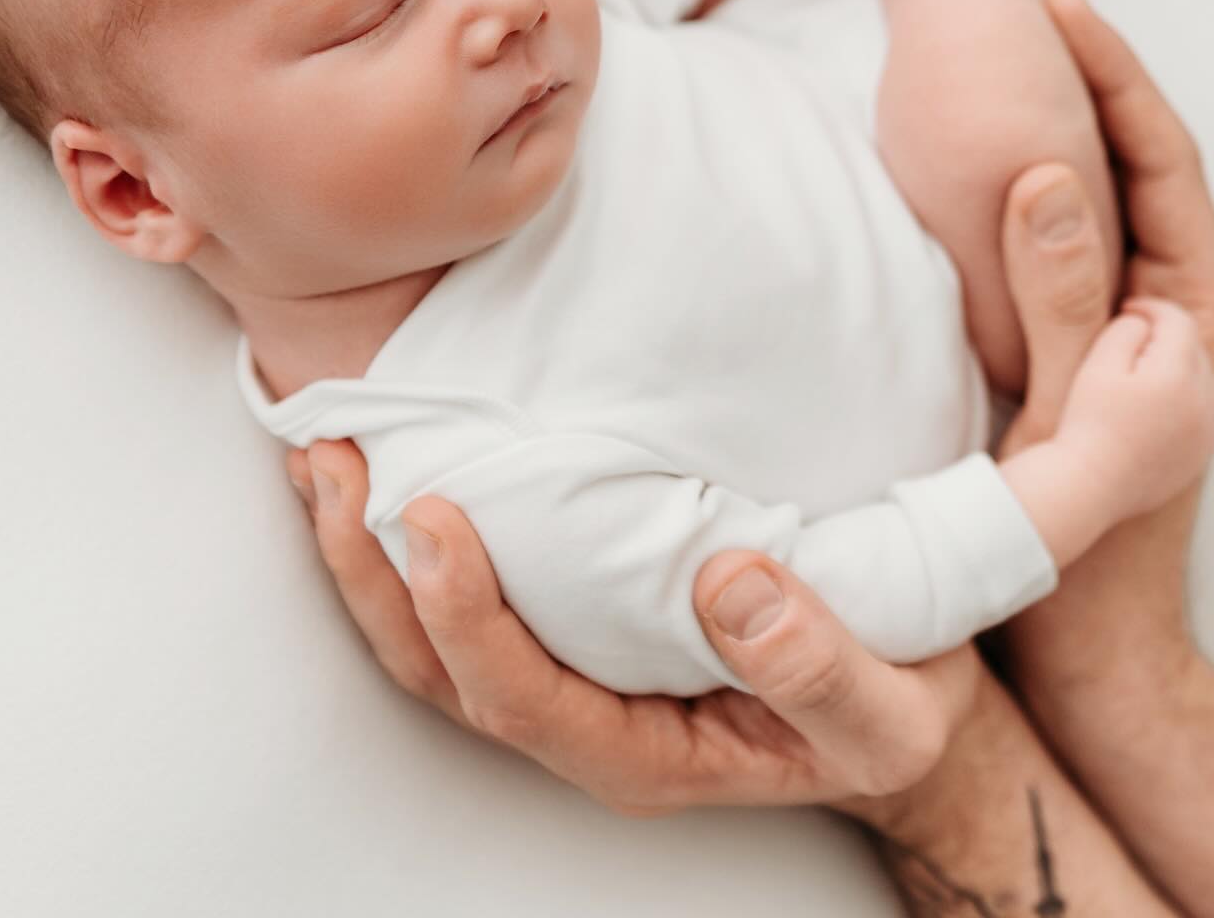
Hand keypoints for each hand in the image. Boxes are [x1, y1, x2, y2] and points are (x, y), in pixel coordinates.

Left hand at [286, 437, 972, 816]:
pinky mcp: (573, 624)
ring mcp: (571, 673)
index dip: (463, 617)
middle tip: (334, 466)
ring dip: (369, 552)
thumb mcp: (888, 712)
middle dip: (373, 573)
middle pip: (439, 669)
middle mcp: (585, 719)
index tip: (433, 520)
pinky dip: (413, 537)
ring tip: (326, 460)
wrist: (888, 707)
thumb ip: (819, 667)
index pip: (520, 700)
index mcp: (643, 754)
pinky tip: (388, 472)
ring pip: (431, 636)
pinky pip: (471, 593)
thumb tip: (731, 588)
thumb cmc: (883, 711)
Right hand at [994, 0, 1213, 690]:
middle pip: (1134, 159)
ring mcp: (1122, 318)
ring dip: (1055, 114)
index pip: (1160, 160)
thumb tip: (1051, 171)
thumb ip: (1064, 296)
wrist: (1077, 643)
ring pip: (1094, 193)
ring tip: (1004, 42)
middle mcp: (1169, 302)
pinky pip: (1053, 234)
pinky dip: (1019, 176)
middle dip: (1087, 73)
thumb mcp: (1069, 412)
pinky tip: (973, 144)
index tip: (1057, 5)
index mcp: (1196, 310)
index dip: (1111, 75)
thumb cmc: (1079, 543)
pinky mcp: (1075, 334)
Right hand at [1054, 297, 1213, 521]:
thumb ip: (1126, 330)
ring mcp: (1207, 431)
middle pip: (1194, 349)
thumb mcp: (1097, 364)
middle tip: (1129, 336)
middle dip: (1166, 336)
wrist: (1089, 487)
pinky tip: (1147, 406)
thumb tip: (1144, 322)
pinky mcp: (1201, 454)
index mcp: (1179, 374)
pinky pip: (1200, 411)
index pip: (1178, 320)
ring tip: (1137, 372)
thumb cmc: (1086, 425)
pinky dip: (1181, 399)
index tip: (1126, 310)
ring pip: (1201, 380)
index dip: (1151, 308)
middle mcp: (1204, 402)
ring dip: (1176, 367)